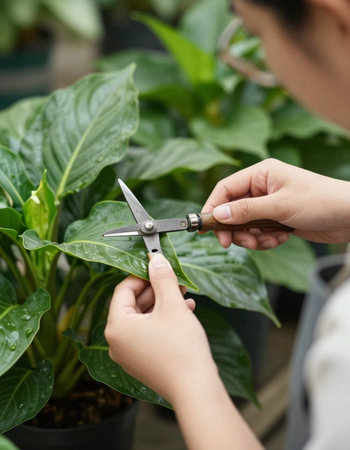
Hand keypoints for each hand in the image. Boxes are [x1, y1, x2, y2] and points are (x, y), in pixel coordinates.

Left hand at [104, 254, 216, 402]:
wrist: (195, 390)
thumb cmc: (181, 349)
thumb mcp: (172, 305)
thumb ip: (162, 278)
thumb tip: (155, 259)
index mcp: (116, 326)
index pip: (123, 289)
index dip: (142, 275)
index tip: (158, 266)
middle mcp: (117, 342)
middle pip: (133, 304)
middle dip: (156, 290)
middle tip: (175, 281)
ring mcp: (129, 355)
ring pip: (143, 318)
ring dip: (163, 304)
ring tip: (184, 296)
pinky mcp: (142, 362)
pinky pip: (149, 333)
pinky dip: (164, 321)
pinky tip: (185, 312)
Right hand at [203, 158, 349, 249]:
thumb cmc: (319, 201)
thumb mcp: (279, 206)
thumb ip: (246, 211)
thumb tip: (217, 215)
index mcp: (260, 174)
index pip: (225, 189)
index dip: (213, 207)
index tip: (206, 228)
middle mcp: (262, 187)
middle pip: (233, 209)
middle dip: (235, 229)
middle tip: (236, 244)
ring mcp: (270, 204)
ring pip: (245, 224)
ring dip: (252, 237)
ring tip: (268, 241)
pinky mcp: (277, 219)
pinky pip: (259, 232)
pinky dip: (265, 239)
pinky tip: (280, 239)